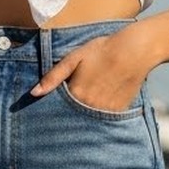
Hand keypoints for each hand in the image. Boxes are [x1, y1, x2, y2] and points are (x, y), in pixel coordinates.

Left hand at [30, 24, 154, 112]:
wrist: (134, 50)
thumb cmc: (102, 50)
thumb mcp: (74, 58)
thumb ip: (53, 77)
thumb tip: (34, 93)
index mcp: (76, 93)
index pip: (58, 107)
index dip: (55, 105)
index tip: (52, 105)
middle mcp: (89, 107)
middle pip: (73, 115)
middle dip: (70, 112)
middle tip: (75, 99)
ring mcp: (105, 111)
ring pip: (89, 118)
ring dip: (85, 113)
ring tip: (91, 96)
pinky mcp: (118, 111)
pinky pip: (104, 117)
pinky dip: (100, 112)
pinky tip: (103, 97)